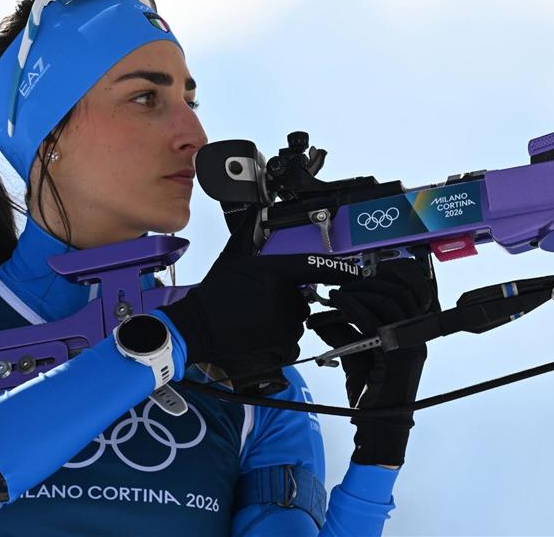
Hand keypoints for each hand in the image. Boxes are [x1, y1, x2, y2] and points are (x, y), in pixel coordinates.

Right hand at [159, 207, 360, 380]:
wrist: (196, 327)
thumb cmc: (212, 294)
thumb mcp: (231, 258)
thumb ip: (246, 233)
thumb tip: (252, 210)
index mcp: (276, 272)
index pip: (316, 267)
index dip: (341, 270)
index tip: (357, 272)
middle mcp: (284, 297)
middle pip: (302, 299)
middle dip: (287, 301)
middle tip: (260, 303)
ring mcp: (284, 323)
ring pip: (296, 321)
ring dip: (282, 322)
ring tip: (255, 320)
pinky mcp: (280, 344)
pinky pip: (291, 342)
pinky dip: (279, 341)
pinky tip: (258, 334)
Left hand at [309, 257, 438, 466]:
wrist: (378, 426)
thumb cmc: (370, 395)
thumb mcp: (357, 357)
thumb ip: (346, 335)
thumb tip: (323, 318)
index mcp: (411, 336)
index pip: (405, 295)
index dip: (382, 282)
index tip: (357, 282)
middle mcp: (414, 338)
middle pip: (398, 293)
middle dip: (368, 284)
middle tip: (344, 286)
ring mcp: (407, 345)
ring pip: (387, 302)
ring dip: (359, 292)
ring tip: (338, 294)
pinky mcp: (394, 354)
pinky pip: (372, 321)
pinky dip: (352, 307)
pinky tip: (337, 304)